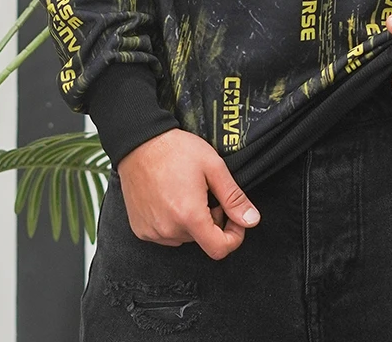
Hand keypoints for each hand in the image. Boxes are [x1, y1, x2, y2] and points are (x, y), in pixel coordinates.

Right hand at [116, 128, 260, 259]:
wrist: (139, 142)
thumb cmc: (175, 150)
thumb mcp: (213, 166)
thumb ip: (234, 197)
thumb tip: (252, 221)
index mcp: (189, 216)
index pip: (219, 249)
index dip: (234, 236)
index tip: (234, 218)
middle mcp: (169, 230)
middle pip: (202, 240)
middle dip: (212, 222)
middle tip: (207, 194)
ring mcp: (152, 232)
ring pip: (184, 238)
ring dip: (191, 222)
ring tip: (187, 193)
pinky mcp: (140, 229)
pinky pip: (165, 235)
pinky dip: (173, 222)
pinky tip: (170, 198)